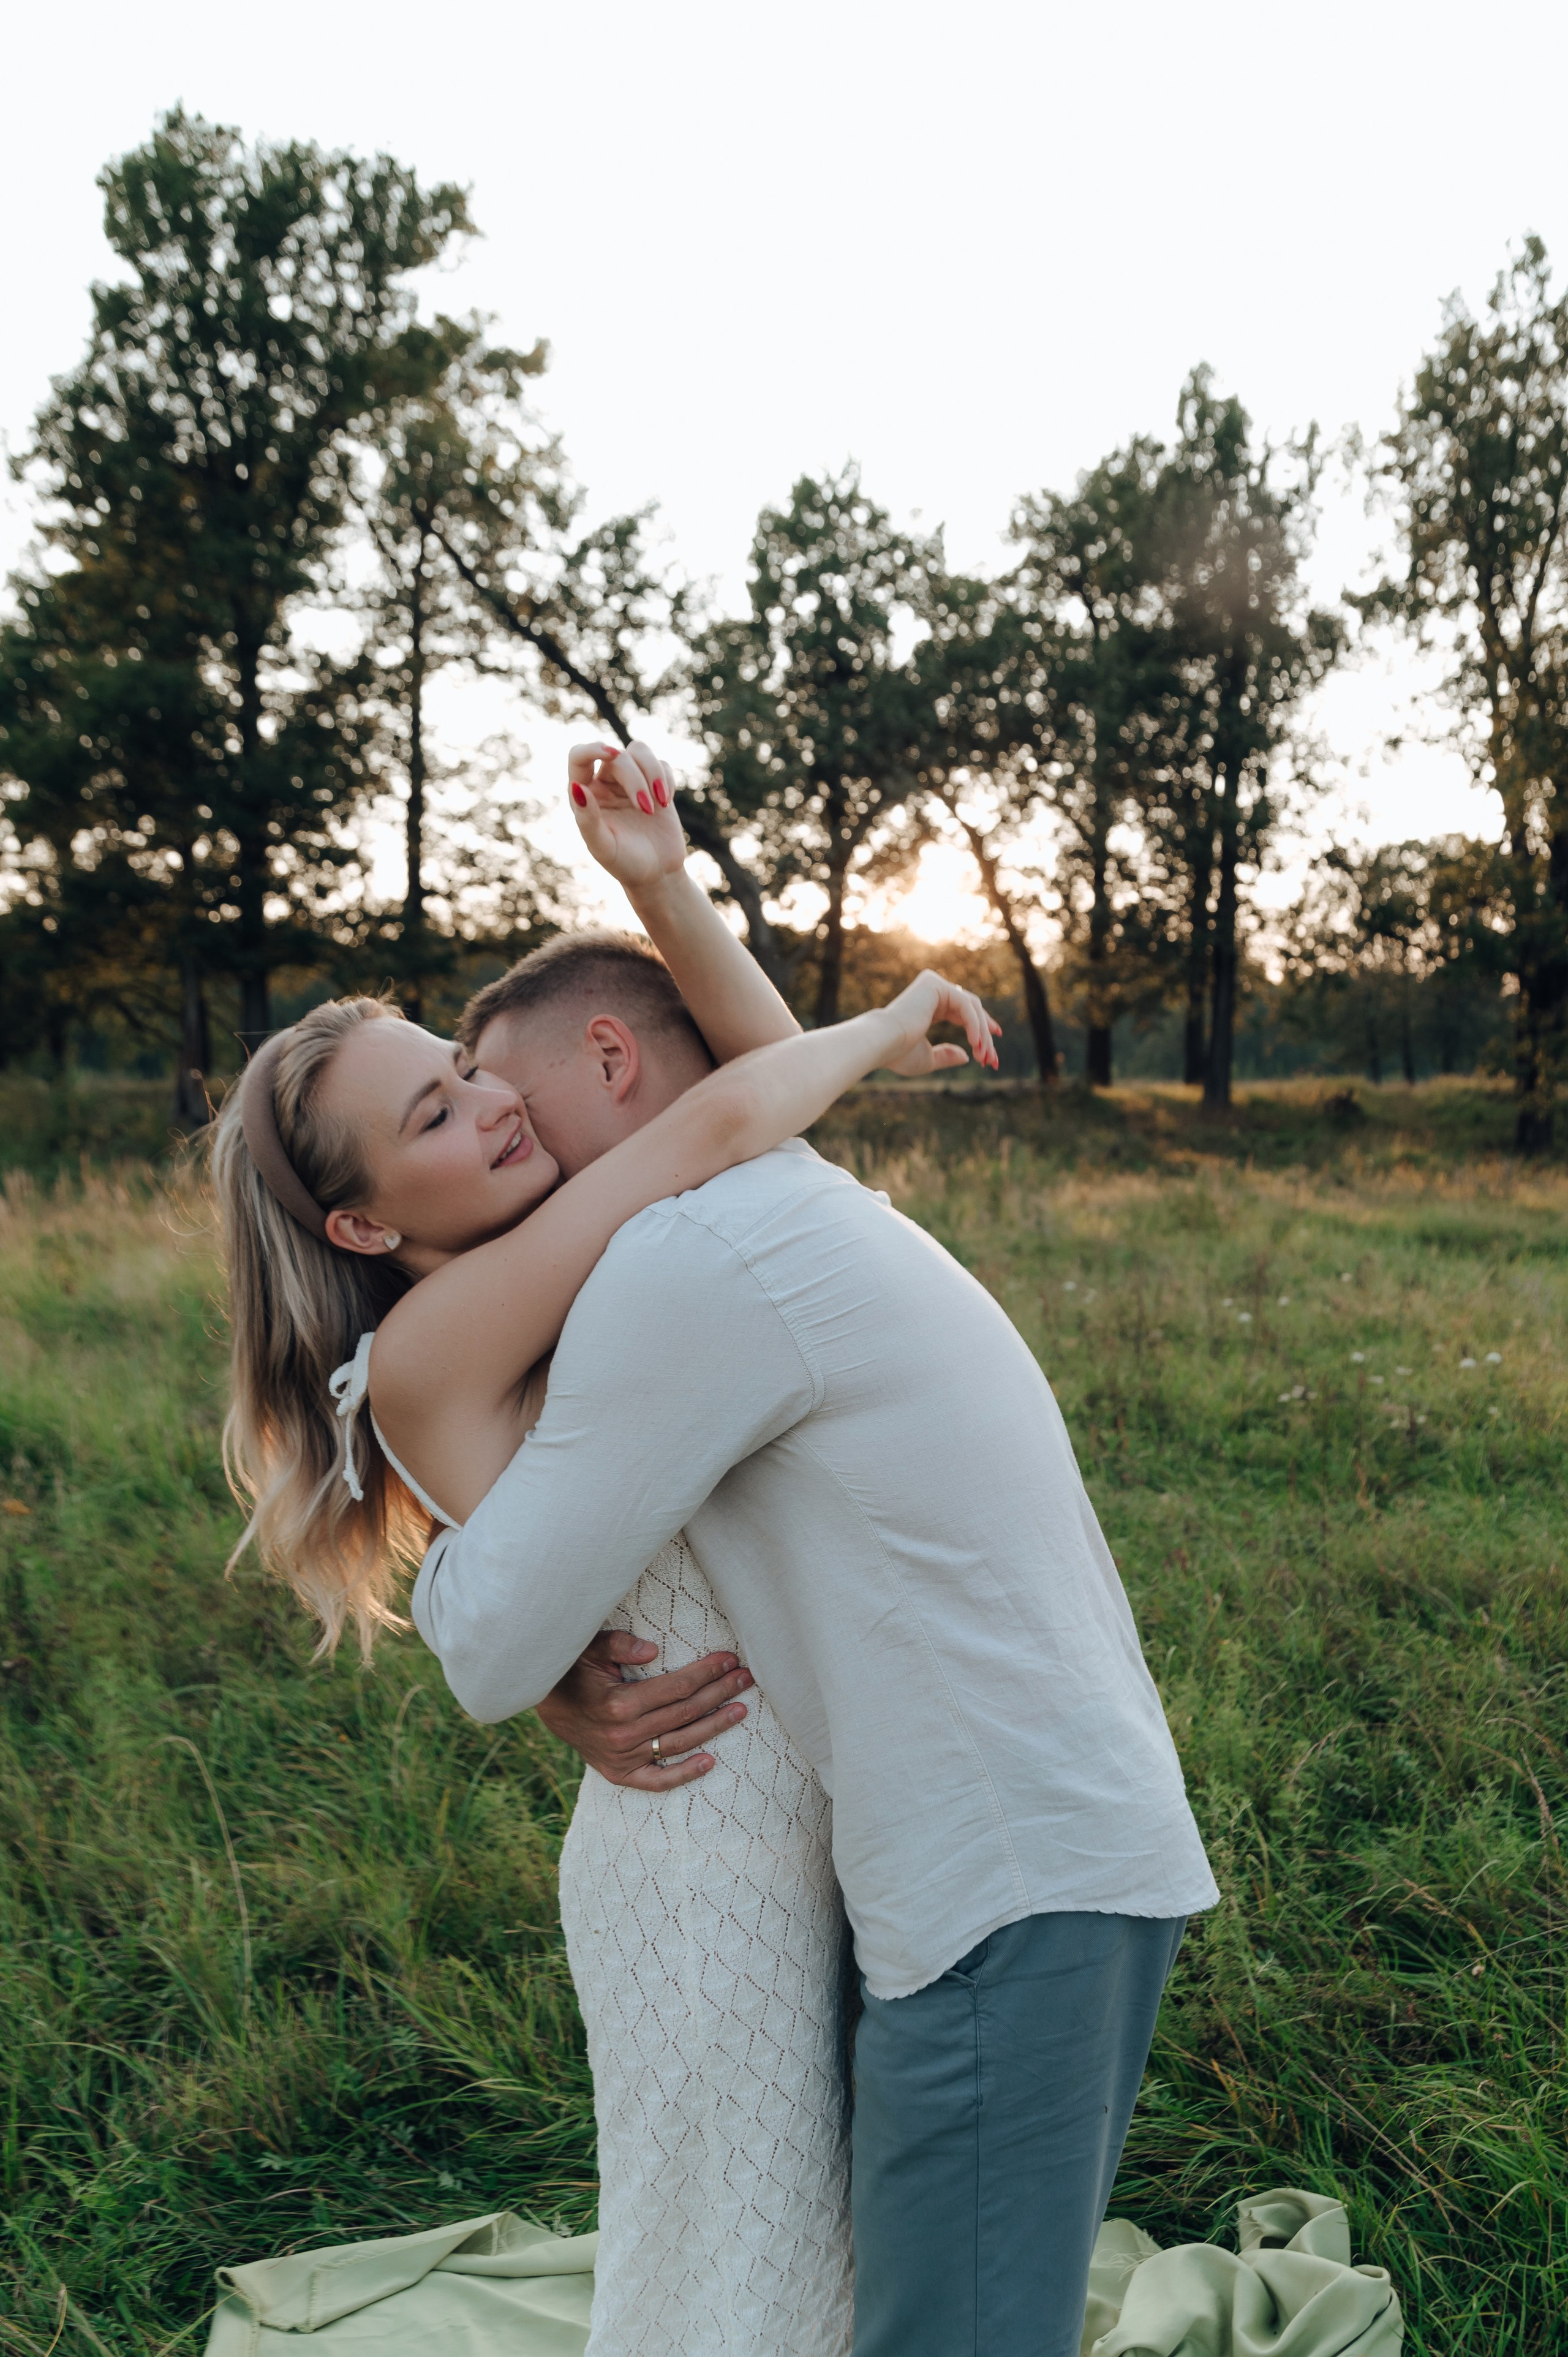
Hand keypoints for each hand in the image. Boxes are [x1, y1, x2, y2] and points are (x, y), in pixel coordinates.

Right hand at [534, 1628, 753, 1788]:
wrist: (546, 1703)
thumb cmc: (573, 1669)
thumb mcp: (590, 1648)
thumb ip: (620, 1644)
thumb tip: (653, 1648)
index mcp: (619, 1703)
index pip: (677, 1688)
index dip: (707, 1673)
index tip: (729, 1660)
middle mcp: (624, 1735)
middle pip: (685, 1713)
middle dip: (719, 1693)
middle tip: (745, 1679)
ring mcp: (622, 1758)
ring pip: (679, 1743)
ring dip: (714, 1726)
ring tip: (740, 1710)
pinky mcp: (619, 1773)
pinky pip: (656, 1781)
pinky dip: (683, 1775)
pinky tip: (709, 1762)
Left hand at [567, 740, 687, 895]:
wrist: (657, 874)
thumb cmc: (625, 864)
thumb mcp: (603, 847)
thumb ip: (587, 819)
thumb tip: (577, 787)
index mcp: (586, 794)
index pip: (579, 756)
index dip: (593, 748)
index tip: (613, 754)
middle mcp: (605, 782)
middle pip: (618, 756)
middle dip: (635, 780)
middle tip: (647, 810)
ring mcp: (631, 780)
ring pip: (639, 751)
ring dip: (653, 773)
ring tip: (661, 803)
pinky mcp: (655, 783)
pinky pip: (661, 763)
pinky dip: (666, 779)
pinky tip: (665, 802)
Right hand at [879, 970, 1001, 1075]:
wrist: (881, 1044)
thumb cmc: (897, 1054)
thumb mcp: (927, 1058)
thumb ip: (946, 1055)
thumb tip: (967, 1056)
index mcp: (930, 1005)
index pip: (963, 1011)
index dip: (981, 1027)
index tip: (994, 1042)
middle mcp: (933, 991)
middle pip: (971, 1009)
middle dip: (985, 1034)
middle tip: (993, 1058)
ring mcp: (934, 984)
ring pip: (971, 1008)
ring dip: (981, 1033)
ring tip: (984, 1056)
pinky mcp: (935, 984)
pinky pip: (965, 1005)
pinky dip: (974, 1025)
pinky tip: (976, 1043)